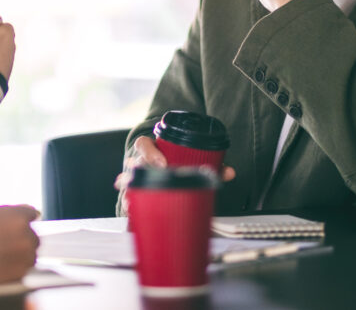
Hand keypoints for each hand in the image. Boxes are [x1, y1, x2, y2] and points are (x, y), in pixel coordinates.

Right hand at [0, 205, 39, 286]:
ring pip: (31, 255)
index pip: (31, 214)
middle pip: (34, 237)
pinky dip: (16, 270)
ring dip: (21, 256)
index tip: (14, 229)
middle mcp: (26, 235)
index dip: (22, 222)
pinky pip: (25, 271)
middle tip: (5, 246)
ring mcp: (25, 255)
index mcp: (19, 216)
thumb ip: (10, 213)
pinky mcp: (21, 273)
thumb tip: (28, 214)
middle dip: (23, 241)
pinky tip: (1, 268)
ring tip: (2, 259)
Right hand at [113, 136, 234, 212]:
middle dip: (137, 175)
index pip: (143, 144)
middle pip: (133, 165)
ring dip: (130, 192)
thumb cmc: (175, 160)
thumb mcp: (189, 158)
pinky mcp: (134, 192)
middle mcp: (140, 161)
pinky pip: (127, 199)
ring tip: (134, 202)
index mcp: (151, 149)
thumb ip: (210, 163)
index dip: (150, 152)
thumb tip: (229, 172)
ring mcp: (134, 176)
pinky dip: (129, 206)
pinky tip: (133, 211)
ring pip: (126, 182)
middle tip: (147, 186)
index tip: (163, 164)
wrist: (161, 164)